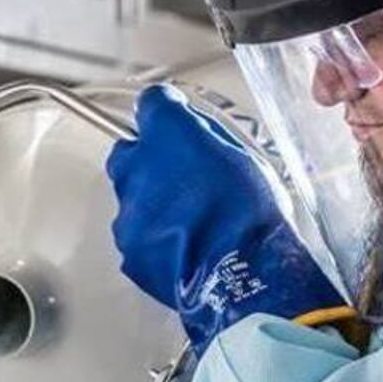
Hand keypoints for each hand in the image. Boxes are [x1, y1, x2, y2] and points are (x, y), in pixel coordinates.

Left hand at [106, 84, 350, 355]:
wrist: (244, 278)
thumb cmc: (253, 217)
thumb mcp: (247, 158)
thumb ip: (209, 137)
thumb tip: (194, 130)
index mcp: (170, 134)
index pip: (153, 102)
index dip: (167, 113)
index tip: (177, 122)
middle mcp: (138, 165)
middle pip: (130, 153)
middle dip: (151, 162)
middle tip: (185, 179)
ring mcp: (129, 210)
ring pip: (133, 197)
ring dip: (154, 204)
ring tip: (192, 223)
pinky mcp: (128, 247)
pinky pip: (137, 234)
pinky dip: (154, 237)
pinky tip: (185, 247)